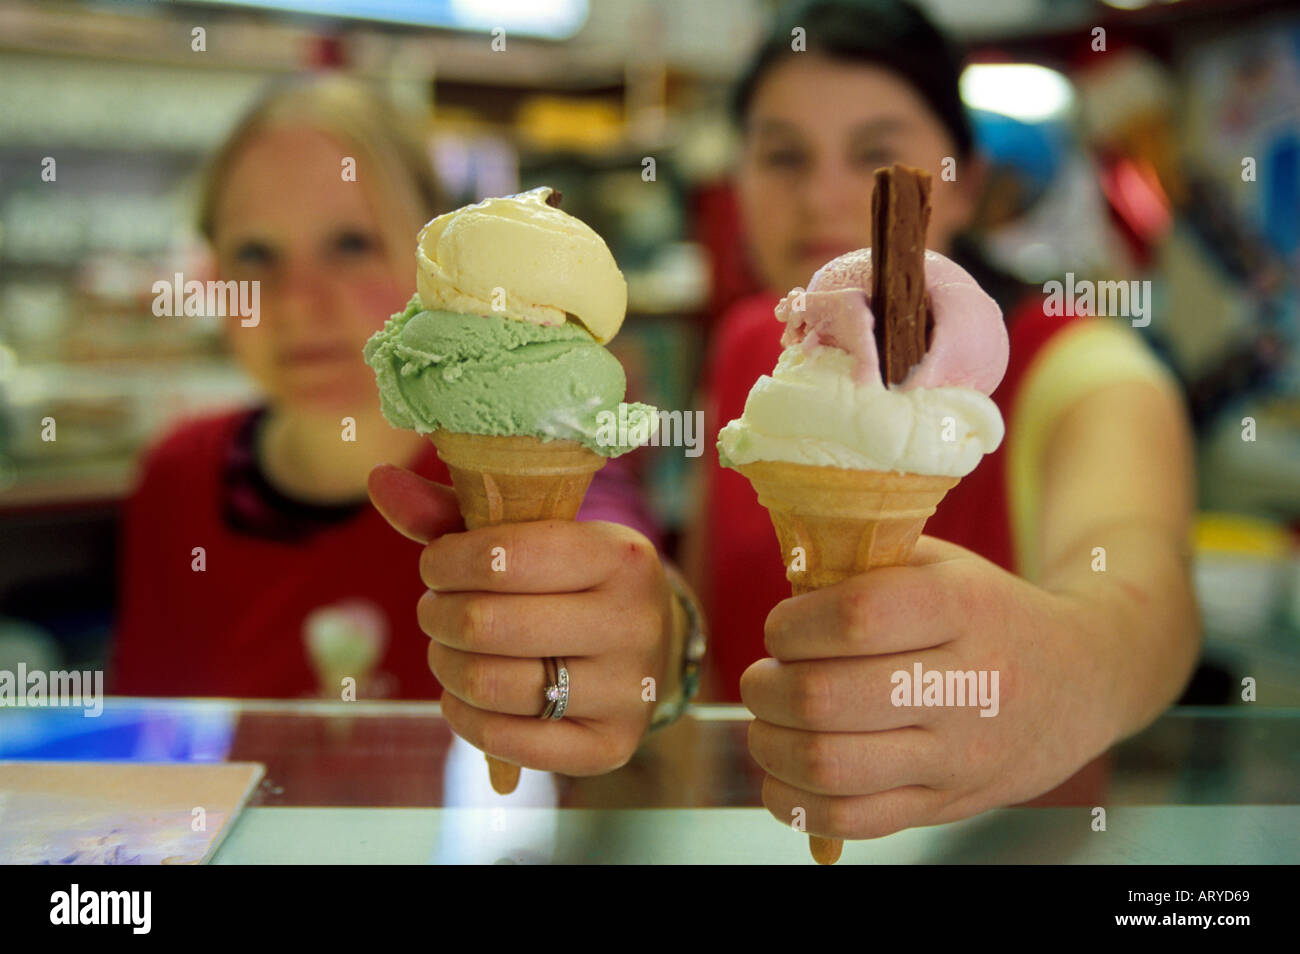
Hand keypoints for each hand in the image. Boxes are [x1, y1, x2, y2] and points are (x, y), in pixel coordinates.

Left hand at [369, 464, 675, 775]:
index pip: (506, 557)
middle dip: (437, 617)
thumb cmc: (572, 580)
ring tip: (447, 652)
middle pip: (487, 625)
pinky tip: (462, 697)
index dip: (447, 562)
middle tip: (435, 611)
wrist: (650, 648)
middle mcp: (634, 622)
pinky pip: (507, 742)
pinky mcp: (611, 746)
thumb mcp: (533, 536)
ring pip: (492, 686)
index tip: (435, 567)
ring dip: (445, 667)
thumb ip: (456, 513)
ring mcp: (627, 690)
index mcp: (621, 555)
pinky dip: (464, 719)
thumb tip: (379, 481)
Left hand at [740, 535, 1118, 841]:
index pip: (855, 618)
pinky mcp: (948, 805)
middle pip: (827, 698)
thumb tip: (781, 588)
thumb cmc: (988, 610)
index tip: (782, 629)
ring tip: (768, 723)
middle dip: (767, 687)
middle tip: (764, 678)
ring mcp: (960, 756)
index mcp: (963, 608)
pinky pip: (851, 820)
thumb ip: (864, 563)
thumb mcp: (941, 563)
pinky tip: (784, 773)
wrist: (1083, 680)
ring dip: (770, 744)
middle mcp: (969, 685)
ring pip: (829, 765)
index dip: (792, 625)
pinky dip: (795, 801)